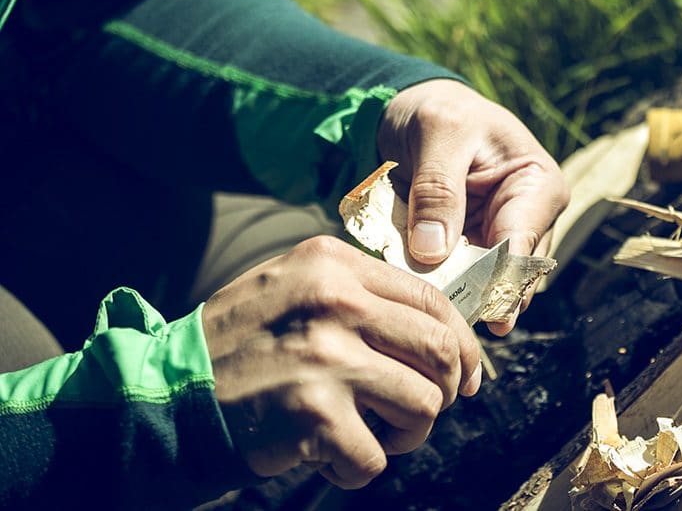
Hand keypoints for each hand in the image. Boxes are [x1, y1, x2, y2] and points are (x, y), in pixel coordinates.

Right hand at [202, 236, 480, 488]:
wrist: (165, 393)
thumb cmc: (239, 344)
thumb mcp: (293, 286)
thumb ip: (358, 292)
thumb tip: (435, 326)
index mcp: (332, 264)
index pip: (430, 297)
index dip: (460, 342)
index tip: (467, 373)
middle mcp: (335, 301)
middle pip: (440, 349)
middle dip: (447, 389)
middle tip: (427, 409)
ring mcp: (326, 357)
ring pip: (423, 404)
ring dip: (407, 433)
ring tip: (374, 435)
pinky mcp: (313, 414)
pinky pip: (375, 456)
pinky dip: (357, 466)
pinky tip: (326, 455)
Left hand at [378, 79, 568, 334]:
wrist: (420, 108)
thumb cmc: (441, 111)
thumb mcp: (438, 134)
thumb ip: (437, 190)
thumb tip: (433, 252)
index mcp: (539, 186)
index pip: (523, 247)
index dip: (498, 283)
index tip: (473, 312)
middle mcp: (530, 220)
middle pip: (508, 276)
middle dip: (474, 297)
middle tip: (441, 319)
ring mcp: (499, 239)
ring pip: (483, 286)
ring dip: (453, 296)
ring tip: (423, 308)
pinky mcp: (472, 250)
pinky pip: (457, 279)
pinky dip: (437, 286)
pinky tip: (415, 295)